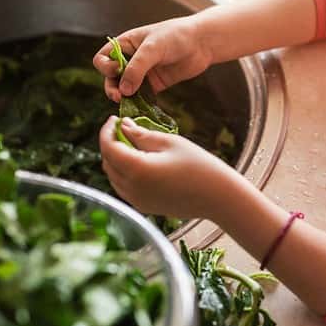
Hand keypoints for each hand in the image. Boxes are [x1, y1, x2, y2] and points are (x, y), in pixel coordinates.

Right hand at [93, 16, 213, 101]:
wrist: (202, 42)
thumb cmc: (176, 36)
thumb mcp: (153, 48)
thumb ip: (137, 68)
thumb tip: (124, 90)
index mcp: (125, 44)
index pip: (103, 59)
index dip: (106, 67)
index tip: (117, 70)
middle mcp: (131, 59)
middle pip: (110, 77)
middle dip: (112, 87)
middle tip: (119, 96)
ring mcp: (143, 73)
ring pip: (125, 89)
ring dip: (124, 97)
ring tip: (127, 103)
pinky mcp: (155, 85)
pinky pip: (141, 96)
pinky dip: (138, 103)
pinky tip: (140, 108)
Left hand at [99, 116, 241, 219]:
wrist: (218, 198)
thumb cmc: (199, 166)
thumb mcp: (170, 143)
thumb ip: (141, 134)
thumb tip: (122, 125)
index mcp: (137, 169)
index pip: (108, 147)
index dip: (107, 130)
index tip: (114, 118)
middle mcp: (132, 188)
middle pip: (107, 162)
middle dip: (111, 144)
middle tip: (124, 128)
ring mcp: (136, 201)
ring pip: (113, 176)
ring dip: (116, 159)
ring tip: (133, 144)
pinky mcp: (144, 207)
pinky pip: (124, 188)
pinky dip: (124, 173)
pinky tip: (140, 162)